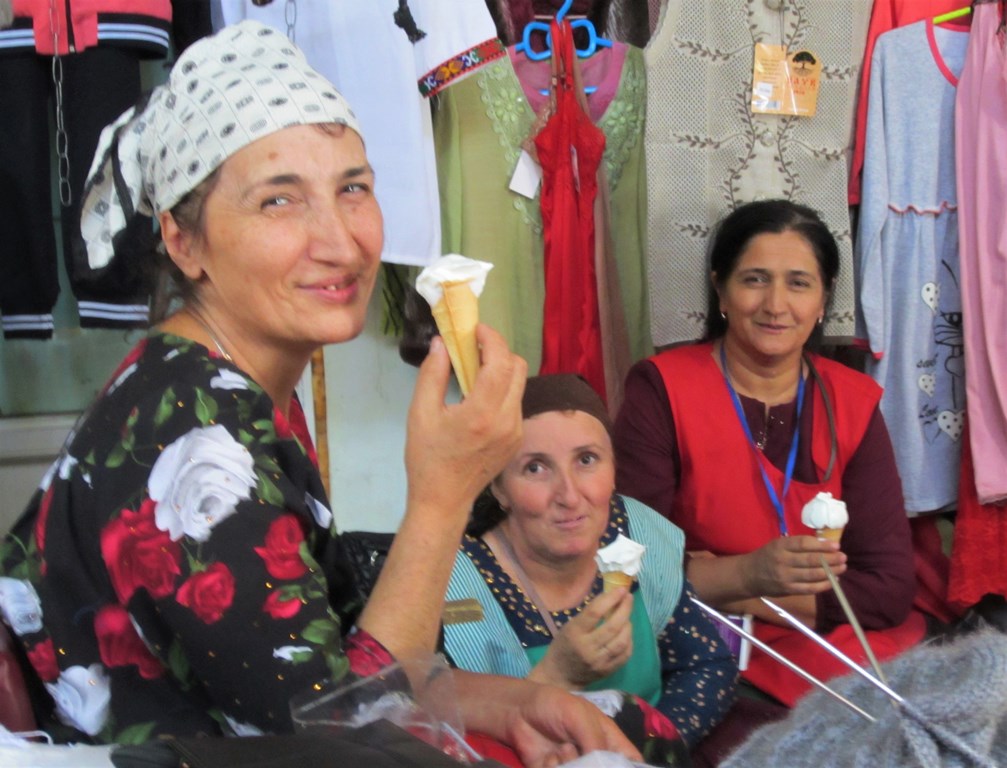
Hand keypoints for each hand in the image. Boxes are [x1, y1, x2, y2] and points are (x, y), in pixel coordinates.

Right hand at [405, 324, 526, 512]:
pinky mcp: (517, 439)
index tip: (475, 330)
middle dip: (498, 350)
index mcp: (481, 414)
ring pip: (520, 384)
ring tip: (475, 369)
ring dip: (502, 368)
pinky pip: (516, 402)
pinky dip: (503, 388)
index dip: (491, 339)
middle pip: (518, 368)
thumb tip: (441, 343)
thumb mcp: (420, 414)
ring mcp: (516, 431)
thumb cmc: (427, 458)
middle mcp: (506, 421)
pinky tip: (480, 394)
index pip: (499, 363)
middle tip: (474, 347)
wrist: (443, 500)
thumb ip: (432, 374)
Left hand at [500, 683, 642, 767]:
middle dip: (594, 767)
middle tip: (580, 755)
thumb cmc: (554, 705)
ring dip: (571, 767)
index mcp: (607, 739)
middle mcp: (594, 756)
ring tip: (561, 750)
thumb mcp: (579, 716)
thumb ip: (595, 741)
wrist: (518, 712)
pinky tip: (547, 758)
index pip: (631, 760)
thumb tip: (603, 765)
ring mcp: (575, 766)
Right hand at [529, 588, 632, 688]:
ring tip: (627, 616)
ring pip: (622, 641)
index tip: (620, 589)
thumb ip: (588, 615)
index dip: (610, 599)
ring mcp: (599, 662)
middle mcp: (587, 648)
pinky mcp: (607, 671)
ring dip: (628, 625)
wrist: (559, 676)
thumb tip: (610, 598)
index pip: (595, 613)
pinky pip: (625, 655)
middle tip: (629, 598)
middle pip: (612, 626)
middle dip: (625, 609)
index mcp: (575, 633)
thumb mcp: (569, 627)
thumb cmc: (563, 646)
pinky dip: (629, 641)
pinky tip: (626, 633)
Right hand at [741, 536, 846, 596]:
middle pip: (811, 560)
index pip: (803, 544)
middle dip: (830, 559)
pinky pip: (809, 588)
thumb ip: (797, 545)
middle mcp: (782, 561)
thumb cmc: (767, 556)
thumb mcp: (778, 544)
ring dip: (831, 572)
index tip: (836, 545)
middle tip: (844, 557)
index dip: (822, 545)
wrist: (749, 575)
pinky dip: (823, 585)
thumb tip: (824, 545)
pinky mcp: (788, 590)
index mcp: (780, 546)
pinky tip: (833, 581)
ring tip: (842, 567)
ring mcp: (785, 577)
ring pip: (812, 575)